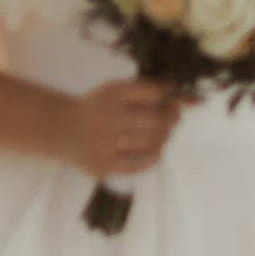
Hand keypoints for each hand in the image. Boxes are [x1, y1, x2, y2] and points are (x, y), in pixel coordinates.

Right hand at [59, 77, 183, 185]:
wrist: (61, 129)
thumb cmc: (98, 107)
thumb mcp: (116, 91)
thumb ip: (149, 90)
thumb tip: (193, 100)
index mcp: (112, 93)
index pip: (153, 92)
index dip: (171, 97)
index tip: (174, 101)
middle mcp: (108, 117)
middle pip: (157, 121)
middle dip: (172, 119)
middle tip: (171, 119)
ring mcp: (104, 144)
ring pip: (151, 144)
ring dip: (163, 138)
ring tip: (161, 133)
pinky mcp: (102, 165)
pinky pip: (138, 164)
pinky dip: (151, 157)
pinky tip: (152, 150)